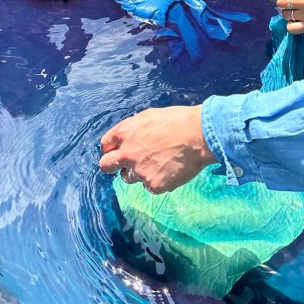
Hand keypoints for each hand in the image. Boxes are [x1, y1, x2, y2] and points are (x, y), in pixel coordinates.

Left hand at [99, 105, 215, 193]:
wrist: (199, 135)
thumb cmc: (177, 121)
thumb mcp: (148, 117)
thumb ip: (132, 130)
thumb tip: (126, 139)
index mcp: (124, 133)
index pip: (105, 146)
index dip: (112, 149)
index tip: (118, 151)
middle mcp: (127, 153)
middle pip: (106, 166)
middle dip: (112, 165)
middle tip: (126, 164)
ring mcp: (139, 171)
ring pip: (128, 178)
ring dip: (137, 173)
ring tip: (157, 163)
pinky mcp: (153, 185)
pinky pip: (149, 186)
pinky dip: (156, 180)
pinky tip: (169, 170)